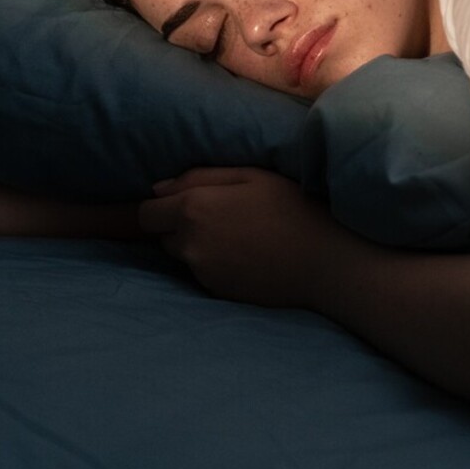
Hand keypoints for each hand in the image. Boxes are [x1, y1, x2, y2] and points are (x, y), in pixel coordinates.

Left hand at [136, 168, 347, 308]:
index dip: (161, 206)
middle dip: (180, 226)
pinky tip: (246, 255)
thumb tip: (157, 189)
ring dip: (198, 245)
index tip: (185, 201)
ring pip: (185, 256)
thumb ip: (197, 177)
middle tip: (220, 216)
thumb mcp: (248, 175)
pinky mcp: (218, 293)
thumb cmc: (290, 208)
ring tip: (238, 236)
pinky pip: (204, 274)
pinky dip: (216, 264)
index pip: (146, 214)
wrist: (322, 261)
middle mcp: (190, 245)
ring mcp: (203, 273)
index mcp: (193, 209)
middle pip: (164, 236)